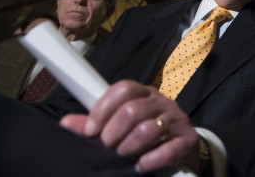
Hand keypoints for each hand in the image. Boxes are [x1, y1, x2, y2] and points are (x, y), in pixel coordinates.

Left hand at [59, 80, 200, 172]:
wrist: (182, 148)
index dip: (103, 109)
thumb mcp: (120, 126)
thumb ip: (95, 124)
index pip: (123, 89)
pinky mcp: (188, 139)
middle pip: (133, 109)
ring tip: (123, 156)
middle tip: (108, 146)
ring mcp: (176, 119)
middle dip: (114, 132)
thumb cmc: (146, 135)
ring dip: (130, 146)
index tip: (91, 130)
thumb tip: (66, 123)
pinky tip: (141, 165)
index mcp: (144, 94)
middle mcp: (161, 102)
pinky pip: (169, 149)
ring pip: (149, 128)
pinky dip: (150, 160)